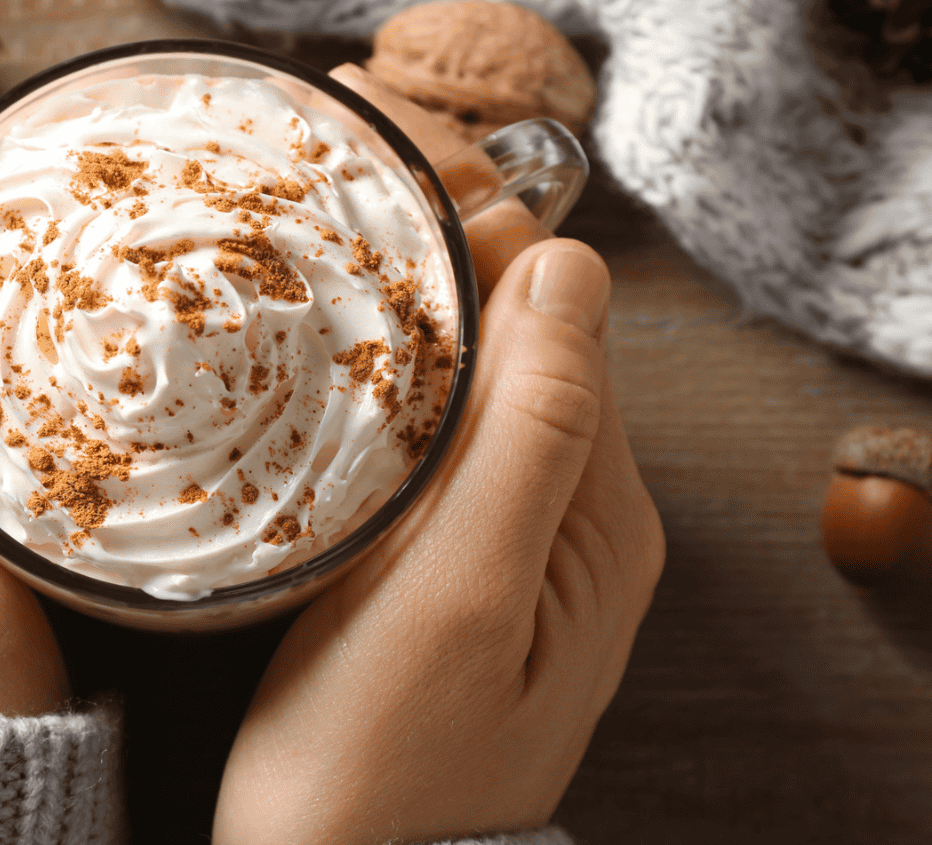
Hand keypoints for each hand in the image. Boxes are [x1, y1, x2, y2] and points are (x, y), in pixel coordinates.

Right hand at [212, 80, 665, 843]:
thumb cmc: (383, 760)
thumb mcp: (463, 591)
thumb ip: (530, 434)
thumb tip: (571, 269)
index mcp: (599, 517)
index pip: (565, 329)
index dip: (490, 242)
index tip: (399, 171)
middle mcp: (574, 523)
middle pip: (525, 352)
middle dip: (450, 266)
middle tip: (346, 188)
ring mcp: (512, 547)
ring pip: (476, 394)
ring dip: (417, 323)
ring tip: (332, 249)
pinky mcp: (451, 570)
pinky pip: (438, 448)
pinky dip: (395, 391)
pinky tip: (335, 367)